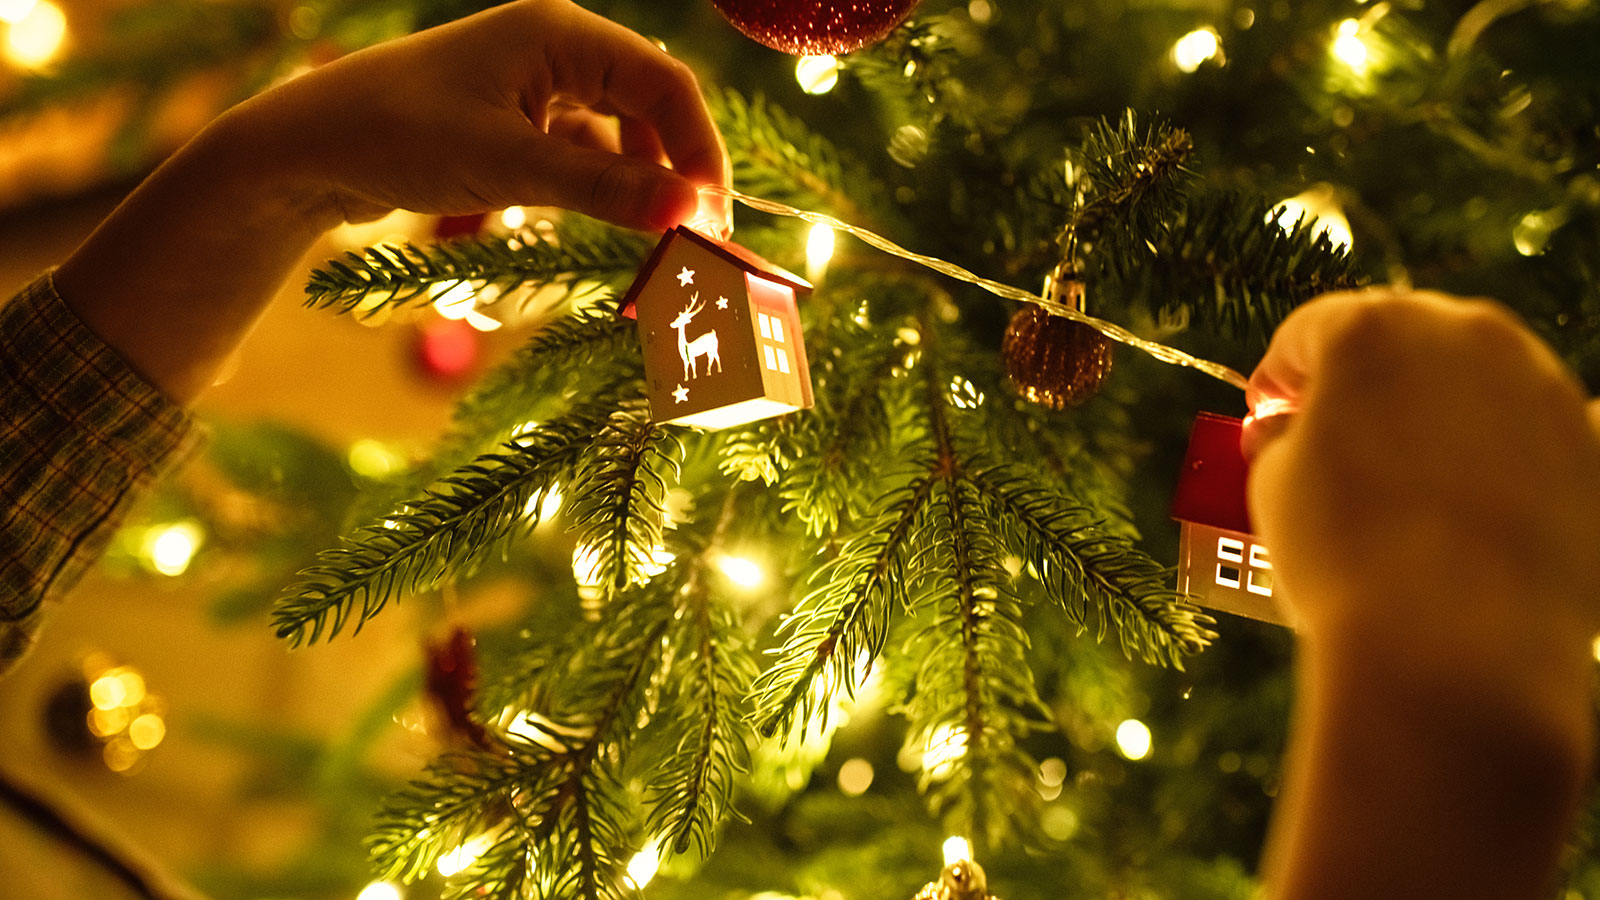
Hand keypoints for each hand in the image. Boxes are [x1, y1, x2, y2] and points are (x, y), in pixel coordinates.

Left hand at [220, 0, 730, 231]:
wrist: (307, 150)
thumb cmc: (398, 138)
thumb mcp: (509, 168)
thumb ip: (605, 188)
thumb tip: (692, 211)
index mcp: (560, 34)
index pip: (667, 85)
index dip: (701, 151)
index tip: (712, 218)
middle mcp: (556, 47)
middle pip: (652, 106)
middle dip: (678, 169)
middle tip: (694, 237)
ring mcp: (537, 82)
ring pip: (621, 132)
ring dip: (641, 182)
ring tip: (655, 239)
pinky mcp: (517, 119)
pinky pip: (585, 149)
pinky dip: (602, 187)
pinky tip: (604, 222)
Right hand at [1245, 288, 1599, 899]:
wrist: (1455, 651)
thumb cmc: (1345, 559)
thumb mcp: (1273, 488)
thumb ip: (1283, 440)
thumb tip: (1292, 433)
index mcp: (1373, 329)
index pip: (1310, 331)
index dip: (1279, 375)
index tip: (1266, 414)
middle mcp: (1468, 334)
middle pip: (1403, 339)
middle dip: (1363, 383)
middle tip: (1329, 438)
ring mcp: (1543, 385)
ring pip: (1478, 379)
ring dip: (1438, 413)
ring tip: (1406, 480)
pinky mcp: (1592, 443)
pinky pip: (1539, 434)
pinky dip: (1511, 454)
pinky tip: (1479, 499)